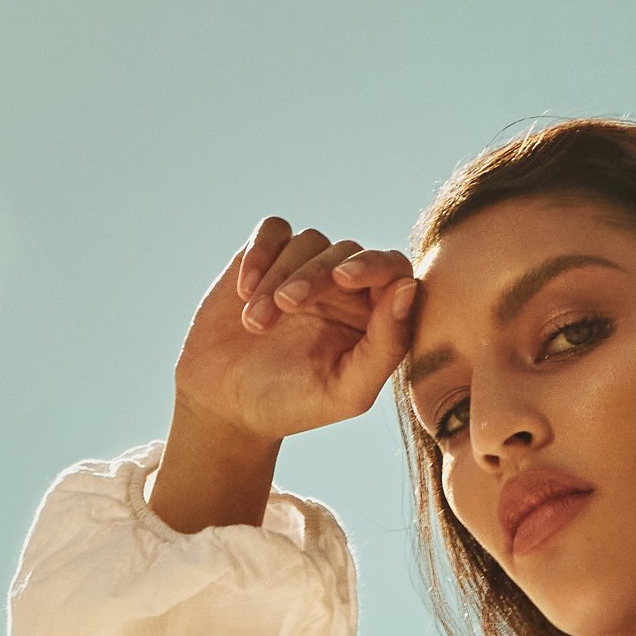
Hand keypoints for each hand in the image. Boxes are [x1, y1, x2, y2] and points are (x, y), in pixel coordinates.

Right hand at [150, 217, 417, 529]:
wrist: (227, 405)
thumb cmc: (293, 405)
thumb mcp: (346, 391)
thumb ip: (387, 346)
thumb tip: (408, 287)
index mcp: (375, 318)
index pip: (393, 270)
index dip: (374, 265)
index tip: (342, 278)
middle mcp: (345, 289)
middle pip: (347, 251)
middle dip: (314, 274)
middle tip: (285, 305)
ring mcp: (306, 268)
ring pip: (308, 241)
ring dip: (278, 276)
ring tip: (256, 324)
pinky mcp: (268, 257)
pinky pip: (274, 230)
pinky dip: (260, 253)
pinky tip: (244, 291)